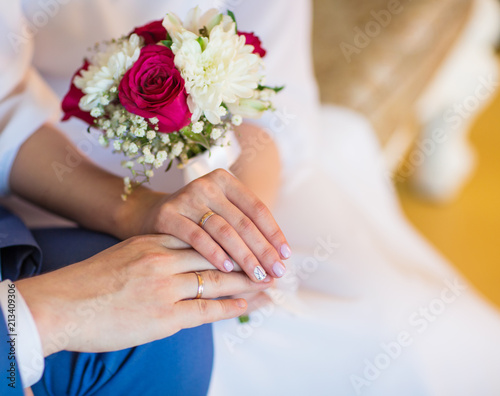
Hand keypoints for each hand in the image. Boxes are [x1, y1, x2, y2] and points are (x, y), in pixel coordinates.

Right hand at [16, 234, 273, 356]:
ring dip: (248, 282)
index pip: (204, 236)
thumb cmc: (89, 283)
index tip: (250, 240)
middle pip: (217, 255)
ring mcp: (165, 287)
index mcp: (154, 242)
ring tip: (270, 281)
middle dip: (248, 257)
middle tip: (271, 260)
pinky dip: (230, 307)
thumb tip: (179, 257)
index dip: (231, 239)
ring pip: (217, 280)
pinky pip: (206, 309)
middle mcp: (164, 260)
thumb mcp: (125, 256)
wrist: (60, 306)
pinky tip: (248, 304)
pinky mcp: (164, 315)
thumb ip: (155, 253)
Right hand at [126, 169, 290, 281]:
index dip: (274, 233)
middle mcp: (207, 185)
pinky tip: (228, 269)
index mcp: (225, 181)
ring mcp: (187, 198)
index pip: (257, 208)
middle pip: (243, 221)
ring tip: (257, 275)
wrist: (149, 216)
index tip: (286, 256)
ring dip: (243, 255)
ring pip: (223, 230)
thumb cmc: (195, 220)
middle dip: (263, 249)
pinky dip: (214, 254)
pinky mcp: (169, 214)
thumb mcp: (220, 214)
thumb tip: (279, 256)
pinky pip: (197, 237)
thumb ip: (244, 227)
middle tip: (277, 272)